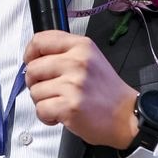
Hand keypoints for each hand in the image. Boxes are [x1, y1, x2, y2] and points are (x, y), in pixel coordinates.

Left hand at [22, 31, 138, 149]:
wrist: (126, 116)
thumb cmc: (106, 91)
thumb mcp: (90, 59)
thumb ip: (64, 54)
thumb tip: (34, 59)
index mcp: (81, 46)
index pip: (40, 40)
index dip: (30, 54)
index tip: (32, 63)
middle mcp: (77, 62)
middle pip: (32, 68)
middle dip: (35, 83)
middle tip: (50, 90)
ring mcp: (73, 84)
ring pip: (34, 91)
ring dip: (43, 101)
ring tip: (61, 103)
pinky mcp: (69, 106)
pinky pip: (40, 109)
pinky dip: (46, 116)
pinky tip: (61, 115)